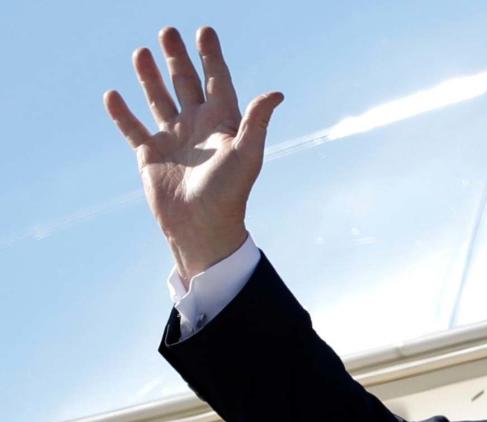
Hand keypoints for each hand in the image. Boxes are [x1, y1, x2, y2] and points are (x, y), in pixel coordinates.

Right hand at [103, 26, 282, 281]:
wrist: (202, 227)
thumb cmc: (229, 193)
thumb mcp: (247, 154)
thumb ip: (257, 121)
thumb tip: (276, 93)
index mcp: (222, 124)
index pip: (216, 81)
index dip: (211, 56)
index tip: (204, 30)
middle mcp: (197, 127)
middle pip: (186, 84)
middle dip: (177, 58)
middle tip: (167, 31)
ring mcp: (173, 140)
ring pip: (159, 99)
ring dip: (150, 77)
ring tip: (141, 51)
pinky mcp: (151, 155)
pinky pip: (133, 128)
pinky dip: (122, 113)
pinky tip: (113, 94)